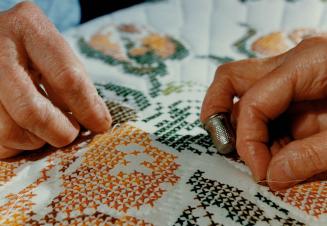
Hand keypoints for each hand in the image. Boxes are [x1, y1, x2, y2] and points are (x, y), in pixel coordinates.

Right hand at [0, 2, 110, 158]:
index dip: (87, 108)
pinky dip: (17, 145)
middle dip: (60, 132)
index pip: (66, 78)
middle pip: (31, 110)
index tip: (100, 125)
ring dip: (37, 140)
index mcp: (29, 28)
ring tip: (46, 128)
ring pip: (9, 131)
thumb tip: (98, 123)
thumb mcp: (58, 55)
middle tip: (71, 133)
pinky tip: (26, 129)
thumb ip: (78, 84)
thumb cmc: (34, 51)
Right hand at [201, 36, 326, 189]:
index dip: (248, 141)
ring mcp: (293, 76)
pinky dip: (264, 133)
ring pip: (242, 93)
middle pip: (231, 79)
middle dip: (217, 112)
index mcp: (304, 64)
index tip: (261, 172)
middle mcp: (291, 64)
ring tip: (261, 156)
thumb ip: (309, 158)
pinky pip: (265, 108)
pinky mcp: (299, 92)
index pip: (252, 102)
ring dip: (244, 128)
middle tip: (225, 145)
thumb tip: (272, 175)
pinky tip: (280, 152)